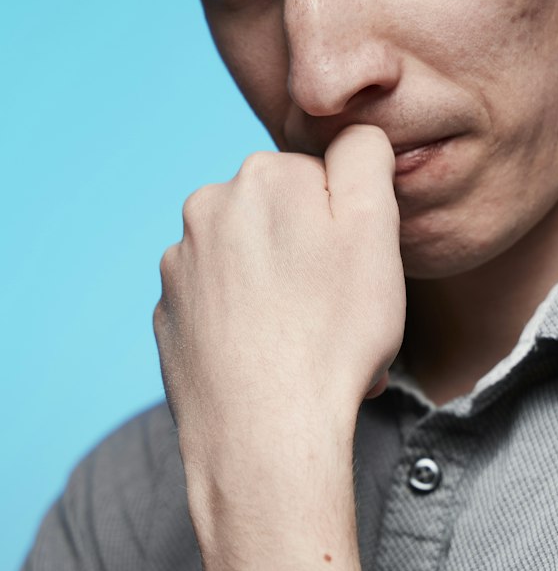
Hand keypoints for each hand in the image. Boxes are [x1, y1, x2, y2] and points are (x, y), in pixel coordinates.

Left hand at [154, 125, 404, 570]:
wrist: (265, 440)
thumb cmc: (332, 338)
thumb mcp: (375, 232)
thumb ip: (366, 160)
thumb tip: (355, 131)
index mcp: (264, 176)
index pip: (326, 179)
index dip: (353, 227)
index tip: (359, 272)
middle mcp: (208, 208)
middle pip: (285, 219)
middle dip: (315, 257)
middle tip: (343, 314)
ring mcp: (181, 266)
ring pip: (254, 265)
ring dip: (286, 294)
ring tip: (312, 347)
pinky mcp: (170, 317)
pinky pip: (225, 308)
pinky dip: (251, 328)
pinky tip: (274, 366)